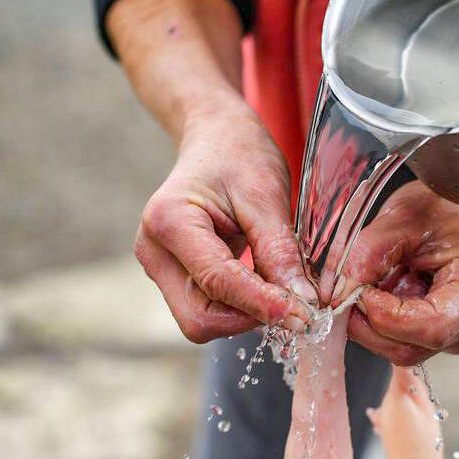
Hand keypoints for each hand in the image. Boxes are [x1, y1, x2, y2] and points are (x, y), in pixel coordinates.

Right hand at [135, 103, 315, 342]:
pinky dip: (240, 306)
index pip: (217, 282)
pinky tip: (265, 285)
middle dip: (249, 317)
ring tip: (280, 287)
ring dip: (246, 314)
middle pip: (200, 318)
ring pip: (203, 320)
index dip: (263, 304)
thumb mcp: (266, 195)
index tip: (304, 314)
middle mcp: (154, 251)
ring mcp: (159, 267)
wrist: (216, 138)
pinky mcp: (173, 276)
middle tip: (294, 303)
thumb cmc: (238, 154)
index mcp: (169, 221)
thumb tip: (302, 302)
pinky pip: (207, 308)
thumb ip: (279, 250)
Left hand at [337, 181, 458, 365]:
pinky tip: (389, 296)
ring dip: (375, 326)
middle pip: (414, 347)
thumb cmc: (442, 210)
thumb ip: (367, 253)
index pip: (432, 326)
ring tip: (373, 288)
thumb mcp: (400, 218)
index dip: (386, 317)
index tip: (360, 292)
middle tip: (350, 293)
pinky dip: (386, 327)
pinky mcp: (454, 339)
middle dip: (370, 324)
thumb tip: (339, 291)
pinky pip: (410, 346)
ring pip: (407, 352)